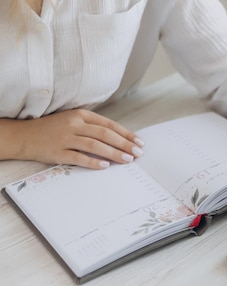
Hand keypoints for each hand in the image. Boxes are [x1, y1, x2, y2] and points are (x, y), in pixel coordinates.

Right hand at [10, 109, 142, 168]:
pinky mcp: (58, 152)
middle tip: (138, 154)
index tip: (139, 143)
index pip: (109, 125)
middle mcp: (74, 125)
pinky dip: (93, 162)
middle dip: (124, 144)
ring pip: (95, 145)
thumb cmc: (53, 129)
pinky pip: (78, 157)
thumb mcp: (73, 121)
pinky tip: (105, 166)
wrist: (24, 135)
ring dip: (113, 153)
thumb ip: (93, 127)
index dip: (126, 134)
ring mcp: (65, 138)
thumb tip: (119, 139)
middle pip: (105, 134)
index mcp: (81, 115)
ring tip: (127, 160)